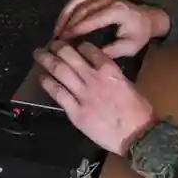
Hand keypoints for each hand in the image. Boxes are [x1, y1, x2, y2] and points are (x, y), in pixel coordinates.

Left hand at [33, 40, 156, 155]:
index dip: (79, 45)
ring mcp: (83, 95)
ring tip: (39, 54)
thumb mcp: (128, 84)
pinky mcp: (76, 112)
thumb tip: (99, 71)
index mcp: (109, 70)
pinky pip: (58, 94)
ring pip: (60, 71)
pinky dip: (48, 84)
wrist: (136, 135)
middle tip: (51, 43)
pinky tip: (41, 78)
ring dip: (47, 60)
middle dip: (58, 47)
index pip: (89, 50)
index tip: (73, 44)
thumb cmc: (138, 111)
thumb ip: (111, 76)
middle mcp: (93, 78)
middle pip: (70, 56)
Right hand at [53, 0, 169, 57]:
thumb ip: (111, 51)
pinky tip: (61, 21)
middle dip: (67, 25)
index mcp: (116, 11)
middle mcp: (107, 0)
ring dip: (64, 16)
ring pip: (77, 3)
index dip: (75, 30)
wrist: (149, 18)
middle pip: (81, 10)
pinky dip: (68, 9)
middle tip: (56, 40)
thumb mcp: (129, 47)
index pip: (91, 19)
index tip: (63, 41)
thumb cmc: (139, 34)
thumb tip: (90, 57)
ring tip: (56, 32)